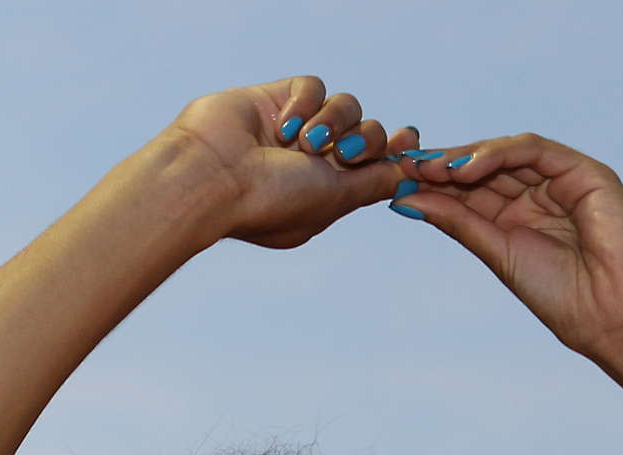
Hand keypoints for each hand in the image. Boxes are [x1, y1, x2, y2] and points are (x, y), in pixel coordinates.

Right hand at [164, 75, 420, 249]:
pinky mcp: (275, 100)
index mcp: (330, 191)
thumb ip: (376, 182)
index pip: (377, 163)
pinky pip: (312, 87)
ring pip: (346, 105)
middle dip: (366, 140)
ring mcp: (295, 129)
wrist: (212, 179)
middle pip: (370, 132)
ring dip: (333, 122)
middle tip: (344, 154)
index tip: (410, 141)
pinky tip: (283, 127)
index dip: (397, 151)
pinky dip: (305, 104)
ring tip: (305, 143)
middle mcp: (314, 161)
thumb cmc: (271, 200)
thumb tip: (410, 174)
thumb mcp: (336, 198)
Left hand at [390, 135, 622, 357]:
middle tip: (402, 165)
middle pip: (483, 166)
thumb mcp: (497, 254)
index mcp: (518, 218)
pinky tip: (466, 168)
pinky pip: (535, 149)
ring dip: (465, 156)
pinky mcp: (585, 172)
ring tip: (431, 168)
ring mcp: (562, 180)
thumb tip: (404, 200)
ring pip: (506, 152)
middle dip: (442, 163)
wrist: (615, 319)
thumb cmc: (563, 298)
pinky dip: (499, 152)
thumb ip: (458, 222)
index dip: (433, 182)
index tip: (393, 181)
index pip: (470, 189)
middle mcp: (539, 194)